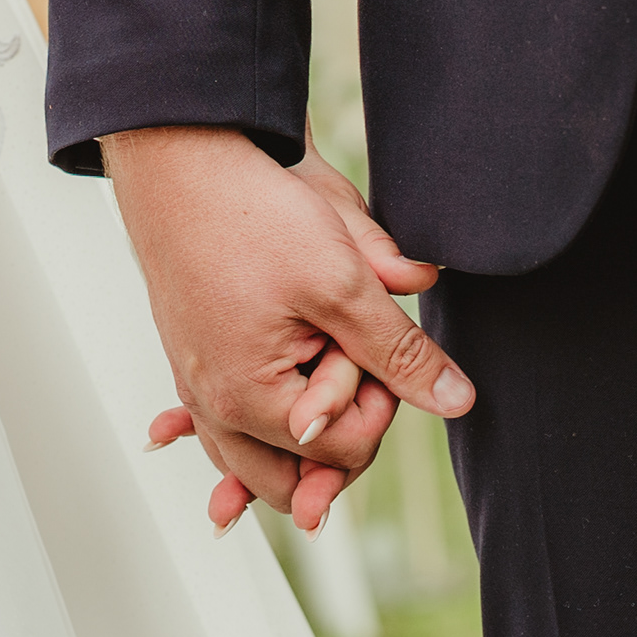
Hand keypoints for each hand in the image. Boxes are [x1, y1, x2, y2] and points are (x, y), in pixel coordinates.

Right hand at [103, 127, 466, 532]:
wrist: (180, 161)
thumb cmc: (251, 215)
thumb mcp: (343, 284)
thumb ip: (400, 352)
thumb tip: (457, 401)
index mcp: (248, 400)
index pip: (343, 452)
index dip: (382, 407)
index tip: (386, 351)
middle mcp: (214, 407)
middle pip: (294, 476)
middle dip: (340, 440)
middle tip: (369, 382)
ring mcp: (198, 385)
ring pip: (254, 458)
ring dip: (296, 449)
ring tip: (333, 410)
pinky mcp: (194, 359)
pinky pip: (224, 424)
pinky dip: (254, 429)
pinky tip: (269, 432)